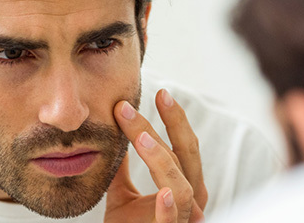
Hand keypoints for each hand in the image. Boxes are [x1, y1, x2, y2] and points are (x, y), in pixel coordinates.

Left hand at [105, 89, 206, 222]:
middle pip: (185, 158)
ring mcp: (183, 219)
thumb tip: (114, 141)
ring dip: (161, 160)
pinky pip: (173, 221)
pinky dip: (170, 207)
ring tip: (142, 138)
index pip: (183, 147)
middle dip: (171, 125)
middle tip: (153, 98)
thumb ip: (121, 174)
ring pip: (181, 186)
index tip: (160, 93)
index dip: (175, 120)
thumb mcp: (122, 198)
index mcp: (182, 188)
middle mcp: (190, 202)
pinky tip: (162, 193)